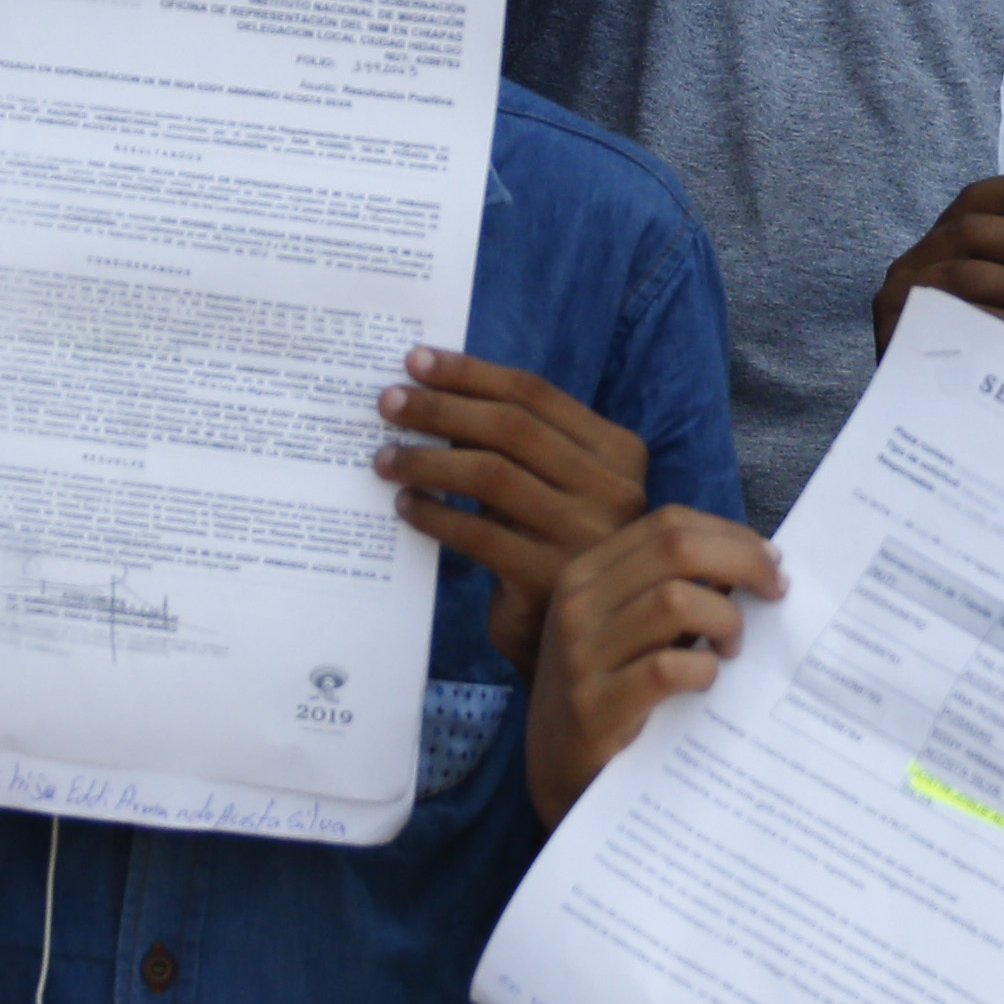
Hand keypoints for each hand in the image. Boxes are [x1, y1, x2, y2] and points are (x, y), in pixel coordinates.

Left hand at [376, 346, 651, 673]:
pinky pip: (478, 534)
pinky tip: (407, 506)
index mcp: (618, 452)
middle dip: (442, 407)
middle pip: (512, 428)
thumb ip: (520, 447)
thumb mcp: (554, 489)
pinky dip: (436, 514)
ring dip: (430, 459)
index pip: (536, 394)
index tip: (417, 361)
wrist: (585, 643)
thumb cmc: (557, 550)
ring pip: (492, 475)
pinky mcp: (550, 580)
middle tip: (388, 402)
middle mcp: (613, 488)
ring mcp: (586, 535)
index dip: (472, 373)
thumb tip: (438, 394)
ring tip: (385, 457)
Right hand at [527, 506, 780, 823]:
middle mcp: (576, 604)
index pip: (668, 523)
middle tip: (776, 593)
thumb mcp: (626, 628)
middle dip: (743, 561)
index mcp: (586, 573)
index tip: (772, 561)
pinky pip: (667, 668)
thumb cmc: (609, 691)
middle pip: (677, 548)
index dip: (730, 534)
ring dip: (725, 619)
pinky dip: (703, 670)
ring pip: (675, 600)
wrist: (556, 773)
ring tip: (733, 648)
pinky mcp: (594, 709)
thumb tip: (758, 562)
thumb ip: (673, 588)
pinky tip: (707, 681)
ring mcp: (580, 656)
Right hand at [874, 174, 1003, 348]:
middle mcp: (914, 263)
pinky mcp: (896, 332)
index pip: (972, 203)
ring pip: (959, 275)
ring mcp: (901, 297)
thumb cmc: (963, 347)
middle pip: (967, 233)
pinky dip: (988, 321)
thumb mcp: (985, 302)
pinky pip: (947, 319)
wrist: (915, 407)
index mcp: (939, 246)